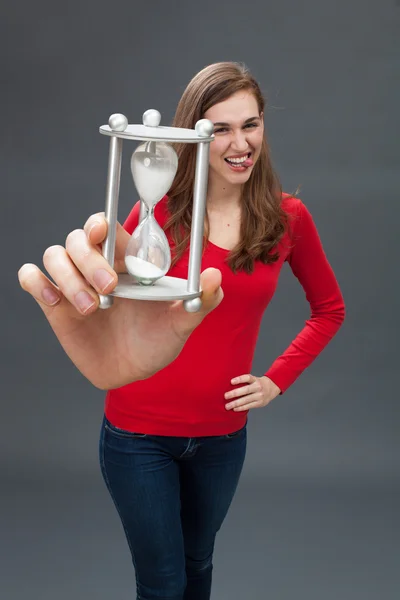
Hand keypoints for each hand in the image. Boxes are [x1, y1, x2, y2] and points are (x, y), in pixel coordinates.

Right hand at [18, 213, 223, 388]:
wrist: (133, 373)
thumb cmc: (158, 342)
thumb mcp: (182, 324)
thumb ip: (199, 301)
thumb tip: (214, 276)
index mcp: (127, 262)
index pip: (107, 227)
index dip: (101, 223)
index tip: (104, 231)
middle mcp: (98, 267)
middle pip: (78, 238)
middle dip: (90, 258)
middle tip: (110, 289)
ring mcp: (74, 285)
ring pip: (54, 255)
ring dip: (68, 276)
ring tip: (90, 308)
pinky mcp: (55, 305)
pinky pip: (32, 279)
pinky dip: (36, 282)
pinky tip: (54, 301)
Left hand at [224, 374, 280, 411]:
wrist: (272, 388)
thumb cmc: (258, 383)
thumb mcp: (253, 379)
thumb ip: (244, 381)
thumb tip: (229, 385)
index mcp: (255, 380)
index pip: (247, 378)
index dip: (239, 379)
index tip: (231, 382)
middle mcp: (258, 387)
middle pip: (246, 390)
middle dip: (235, 393)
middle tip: (226, 396)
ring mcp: (259, 396)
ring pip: (246, 400)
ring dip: (236, 403)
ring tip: (227, 406)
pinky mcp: (260, 403)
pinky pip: (249, 406)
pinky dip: (241, 408)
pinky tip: (235, 409)